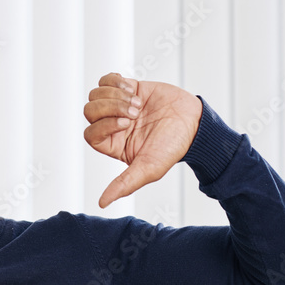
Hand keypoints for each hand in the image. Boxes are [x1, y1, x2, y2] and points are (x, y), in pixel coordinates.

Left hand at [83, 73, 202, 207]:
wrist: (194, 123)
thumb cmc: (172, 148)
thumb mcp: (148, 169)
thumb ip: (124, 184)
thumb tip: (102, 204)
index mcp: (112, 145)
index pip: (90, 133)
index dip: (104, 124)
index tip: (128, 123)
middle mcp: (111, 126)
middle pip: (90, 110)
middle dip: (111, 107)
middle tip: (136, 112)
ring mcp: (118, 106)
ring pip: (96, 94)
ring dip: (116, 95)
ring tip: (138, 103)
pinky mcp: (128, 89)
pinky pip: (106, 80)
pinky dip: (116, 82)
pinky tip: (134, 90)